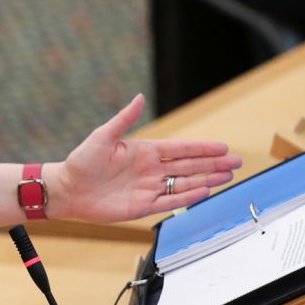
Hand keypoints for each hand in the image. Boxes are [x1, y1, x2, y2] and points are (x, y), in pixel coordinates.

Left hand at [50, 94, 241, 222]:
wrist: (67, 190)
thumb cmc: (81, 162)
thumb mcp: (103, 137)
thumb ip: (124, 120)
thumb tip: (139, 98)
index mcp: (143, 151)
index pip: (180, 149)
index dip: (202, 148)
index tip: (223, 146)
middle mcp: (150, 170)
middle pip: (189, 166)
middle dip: (213, 163)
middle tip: (237, 161)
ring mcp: (148, 188)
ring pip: (185, 183)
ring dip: (207, 179)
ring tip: (228, 176)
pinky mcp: (143, 206)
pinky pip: (170, 201)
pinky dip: (188, 197)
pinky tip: (205, 191)